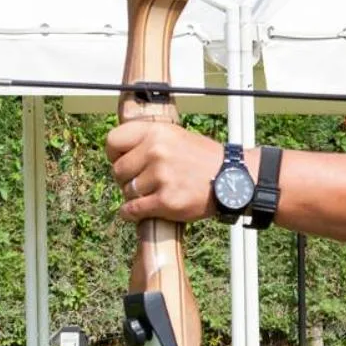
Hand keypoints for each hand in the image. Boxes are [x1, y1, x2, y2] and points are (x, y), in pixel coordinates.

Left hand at [105, 121, 220, 223]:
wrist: (232, 179)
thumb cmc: (203, 159)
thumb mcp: (175, 136)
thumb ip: (148, 141)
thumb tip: (119, 153)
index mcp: (156, 132)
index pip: (113, 141)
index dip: (114, 154)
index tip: (121, 161)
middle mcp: (156, 152)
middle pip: (118, 170)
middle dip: (125, 178)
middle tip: (140, 182)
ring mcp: (161, 177)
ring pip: (127, 191)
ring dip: (134, 196)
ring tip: (150, 194)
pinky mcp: (166, 201)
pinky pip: (134, 209)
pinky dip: (130, 213)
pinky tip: (134, 212)